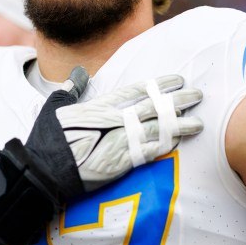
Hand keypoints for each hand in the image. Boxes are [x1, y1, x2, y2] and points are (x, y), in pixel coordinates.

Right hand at [50, 74, 202, 190]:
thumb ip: (71, 89)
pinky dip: (168, 144)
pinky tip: (181, 141)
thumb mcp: (55, 108)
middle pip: (154, 106)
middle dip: (178, 100)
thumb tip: (79, 74)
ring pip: (158, 128)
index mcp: (101, 105)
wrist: (46, 170)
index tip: (177, 79)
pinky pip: (152, 150)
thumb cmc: (48, 140)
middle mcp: (115, 119)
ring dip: (180, 124)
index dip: (159, 84)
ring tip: (199, 121)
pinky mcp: (123, 161)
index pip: (137, 90)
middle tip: (197, 95)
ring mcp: (121, 140)